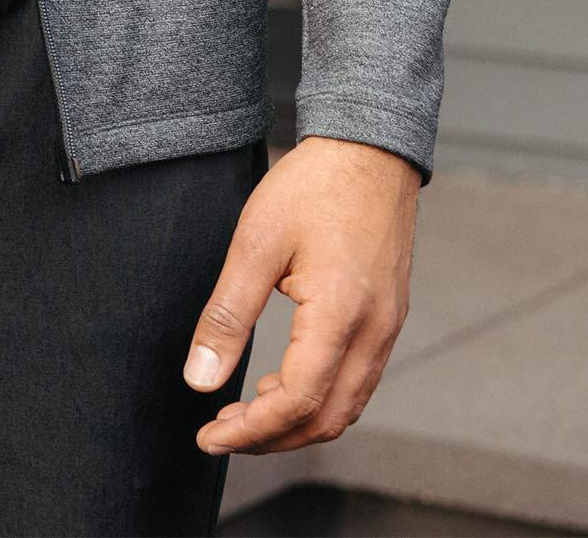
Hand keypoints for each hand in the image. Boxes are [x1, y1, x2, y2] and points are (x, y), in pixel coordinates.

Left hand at [182, 135, 418, 453]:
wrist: (369, 149)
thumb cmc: (313, 186)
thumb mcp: (255, 242)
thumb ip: (227, 314)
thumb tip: (200, 379)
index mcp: (341, 317)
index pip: (297, 403)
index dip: (250, 431)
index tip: (209, 437)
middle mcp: (375, 333)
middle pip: (325, 419)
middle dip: (270, 437)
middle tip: (221, 431)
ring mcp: (387, 327)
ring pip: (345, 406)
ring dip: (296, 421)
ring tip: (245, 412)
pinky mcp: (388, 317)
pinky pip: (357, 380)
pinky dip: (319, 397)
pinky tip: (283, 381)